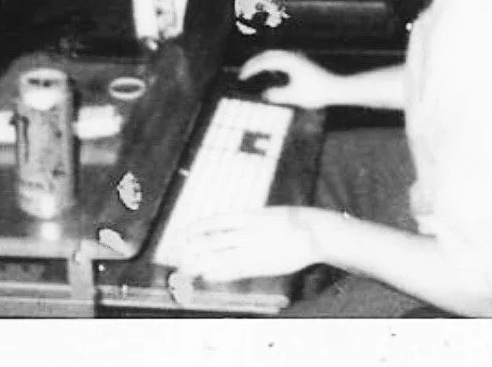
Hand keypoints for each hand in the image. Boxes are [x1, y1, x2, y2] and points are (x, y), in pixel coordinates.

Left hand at [172, 206, 328, 284]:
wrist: (314, 232)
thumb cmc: (295, 223)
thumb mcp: (269, 215)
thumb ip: (251, 221)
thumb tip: (235, 225)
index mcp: (249, 216)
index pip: (214, 221)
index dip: (196, 228)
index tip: (183, 233)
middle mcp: (246, 232)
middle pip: (212, 240)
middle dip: (193, 248)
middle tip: (177, 254)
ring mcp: (252, 248)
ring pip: (219, 256)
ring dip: (200, 263)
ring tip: (185, 268)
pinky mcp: (259, 264)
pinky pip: (233, 269)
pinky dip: (218, 273)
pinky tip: (207, 276)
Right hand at [237, 49, 337, 108]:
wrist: (336, 88)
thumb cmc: (317, 92)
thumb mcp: (294, 97)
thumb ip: (277, 95)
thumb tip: (264, 94)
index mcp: (288, 62)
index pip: (264, 62)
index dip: (250, 69)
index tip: (241, 78)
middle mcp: (292, 56)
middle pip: (267, 54)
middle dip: (254, 63)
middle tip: (243, 73)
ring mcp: (298, 58)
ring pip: (275, 55)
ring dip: (262, 62)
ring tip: (253, 72)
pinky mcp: (302, 62)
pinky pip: (281, 58)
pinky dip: (272, 63)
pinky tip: (272, 73)